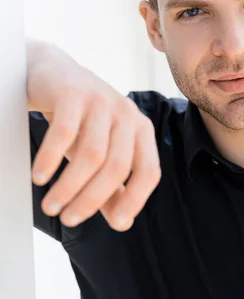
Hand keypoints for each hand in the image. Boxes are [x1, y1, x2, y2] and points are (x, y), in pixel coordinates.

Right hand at [28, 41, 160, 230]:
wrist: (52, 74)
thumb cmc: (81, 120)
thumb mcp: (100, 152)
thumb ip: (113, 186)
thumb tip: (122, 222)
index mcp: (141, 129)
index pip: (149, 171)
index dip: (136, 200)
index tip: (115, 224)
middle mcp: (127, 113)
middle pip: (116, 166)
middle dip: (91, 199)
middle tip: (68, 218)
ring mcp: (101, 101)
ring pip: (91, 154)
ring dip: (69, 186)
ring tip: (51, 205)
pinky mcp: (74, 93)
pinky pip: (64, 133)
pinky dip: (51, 159)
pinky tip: (39, 177)